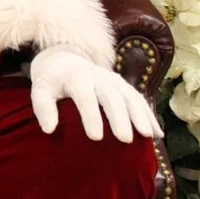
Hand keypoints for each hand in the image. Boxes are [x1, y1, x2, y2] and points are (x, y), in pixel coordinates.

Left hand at [29, 45, 162, 142]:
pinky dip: (149, 115)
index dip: (91, 116)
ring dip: (140, 115)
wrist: (64, 59)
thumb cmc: (52, 81)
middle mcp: (98, 76)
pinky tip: (158, 134)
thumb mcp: (41, 89)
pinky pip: (139, 99)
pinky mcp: (123, 85)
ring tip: (147, 136)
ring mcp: (113, 79)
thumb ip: (43, 107)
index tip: (95, 137)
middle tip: (125, 139)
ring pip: (130, 96)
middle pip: (111, 96)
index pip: (85, 96)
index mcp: (76, 76)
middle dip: (119, 117)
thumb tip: (49, 130)